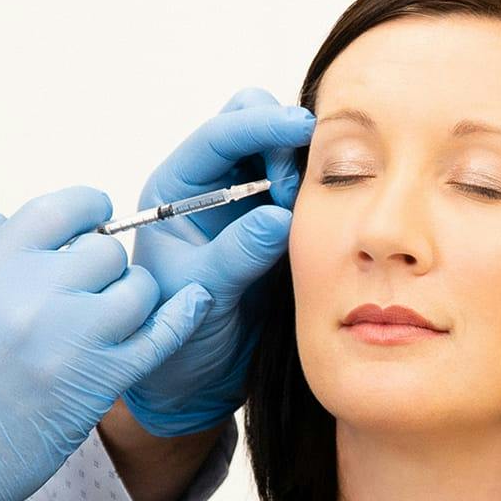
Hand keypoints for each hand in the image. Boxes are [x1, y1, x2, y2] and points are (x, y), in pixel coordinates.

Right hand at [0, 186, 208, 500]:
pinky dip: (181, 316)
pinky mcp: (98, 383)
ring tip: (111, 321)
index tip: (92, 224)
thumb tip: (3, 218)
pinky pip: (161, 336)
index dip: (85, 211)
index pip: (58, 209)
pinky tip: (194, 302)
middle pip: (104, 250)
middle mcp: (30, 293)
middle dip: (102, 267)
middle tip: (90, 292)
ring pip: (136, 288)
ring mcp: (69, 338)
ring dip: (131, 300)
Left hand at [121, 90, 315, 436]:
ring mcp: (246, 199)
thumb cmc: (177, 339)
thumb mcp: (202, 298)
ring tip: (304, 216)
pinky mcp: (278, 220)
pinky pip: (306, 185)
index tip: (301, 129)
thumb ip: (235, 255)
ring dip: (303, 166)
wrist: (195, 380)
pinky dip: (319, 190)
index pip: (219, 136)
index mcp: (177, 190)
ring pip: (283, 148)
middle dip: (282, 141)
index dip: (261, 125)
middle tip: (294, 195)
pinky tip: (323, 219)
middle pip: (252, 121)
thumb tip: (275, 215)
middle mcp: (210, 184)